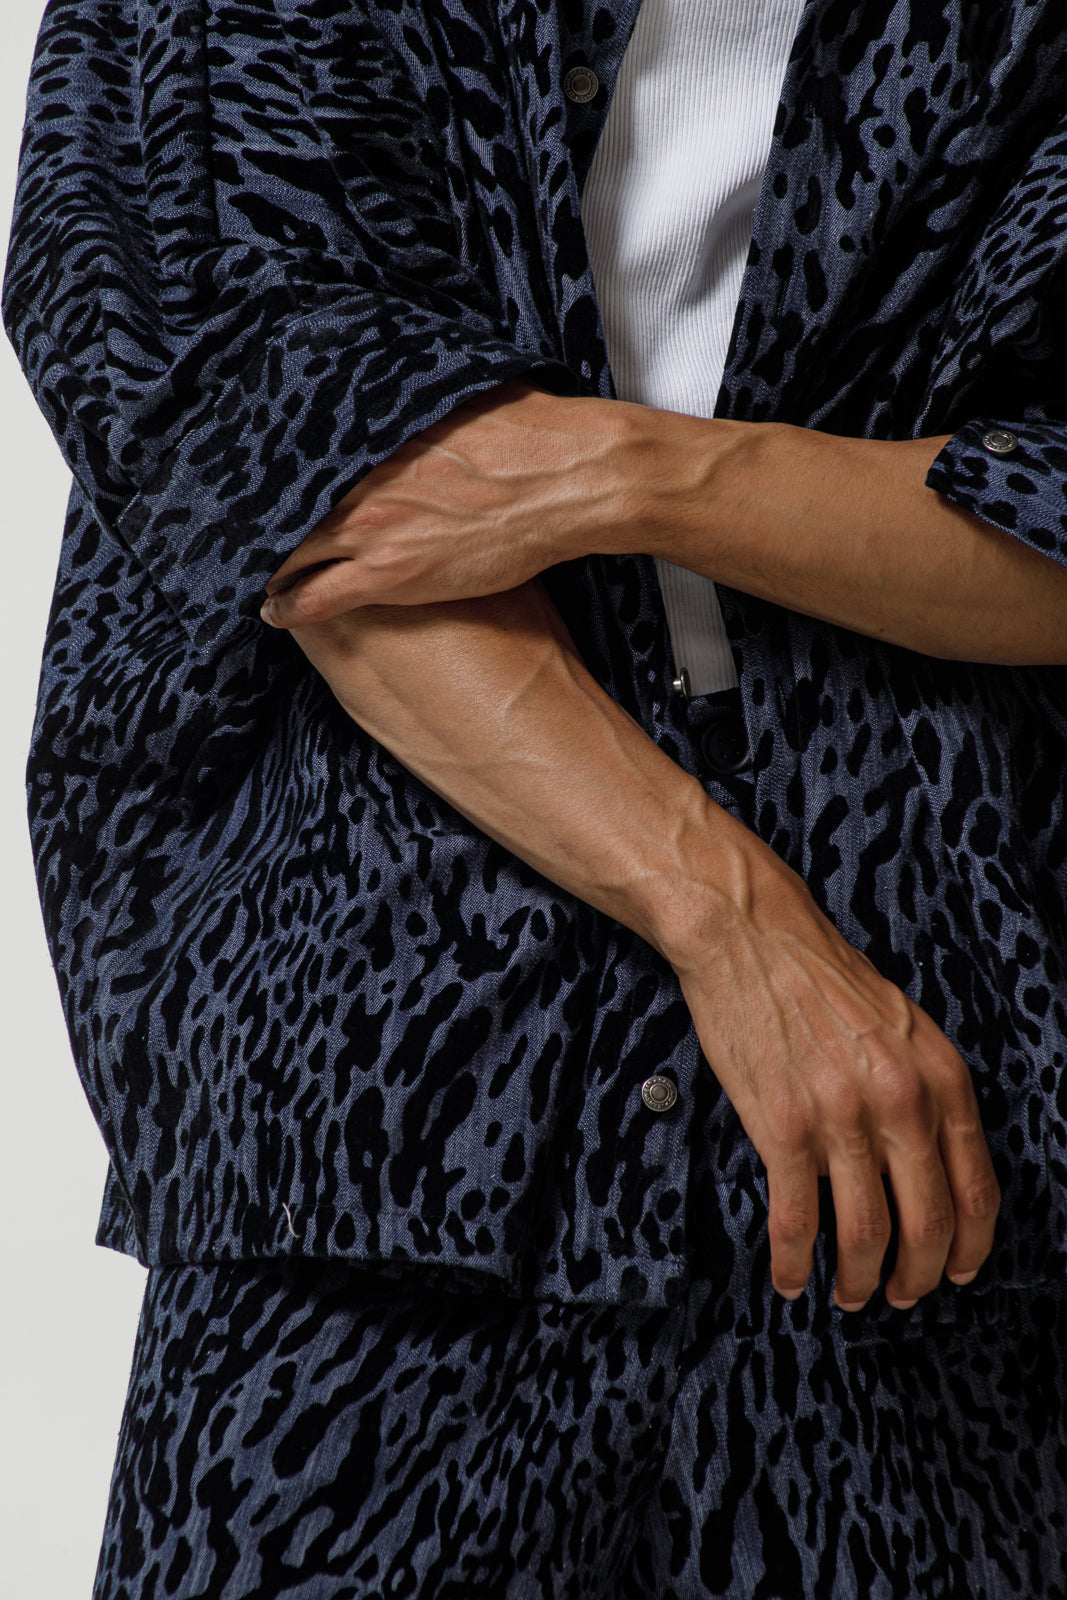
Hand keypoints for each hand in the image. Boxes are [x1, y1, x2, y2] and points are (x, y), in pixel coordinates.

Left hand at [260, 382, 629, 625]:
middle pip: (282, 502)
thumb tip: (429, 373)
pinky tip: (273, 614)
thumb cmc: (533, 433)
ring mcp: (371, 528)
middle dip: (257, 519)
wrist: (566, 477)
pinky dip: (289, 608)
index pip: (301, 452)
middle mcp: (362, 478)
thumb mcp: (469, 392)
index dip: (276, 470)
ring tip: (249, 576)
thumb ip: (430, 396)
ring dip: (267, 566)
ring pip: (288, 552)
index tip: (258, 478)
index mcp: (377, 435)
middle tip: (235, 530)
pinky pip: (317, 599)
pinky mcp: (390, 575)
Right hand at [661, 818, 999, 1309]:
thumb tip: (932, 1160)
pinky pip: (796, 1220)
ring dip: (859, 1281)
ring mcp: (842, 1117)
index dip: (968, 1245)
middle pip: (926, 1224)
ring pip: (866, 1234)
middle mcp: (900, 1101)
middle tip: (900, 1295)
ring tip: (848, 1294)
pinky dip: (795, 1263)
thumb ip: (924, 1089)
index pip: (975, 1188)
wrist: (749, 933)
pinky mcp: (783, 1125)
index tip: (953, 1272)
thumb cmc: (818, 974)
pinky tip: (791, 1278)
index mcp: (939, 1076)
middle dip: (916, 1276)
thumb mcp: (902, 1024)